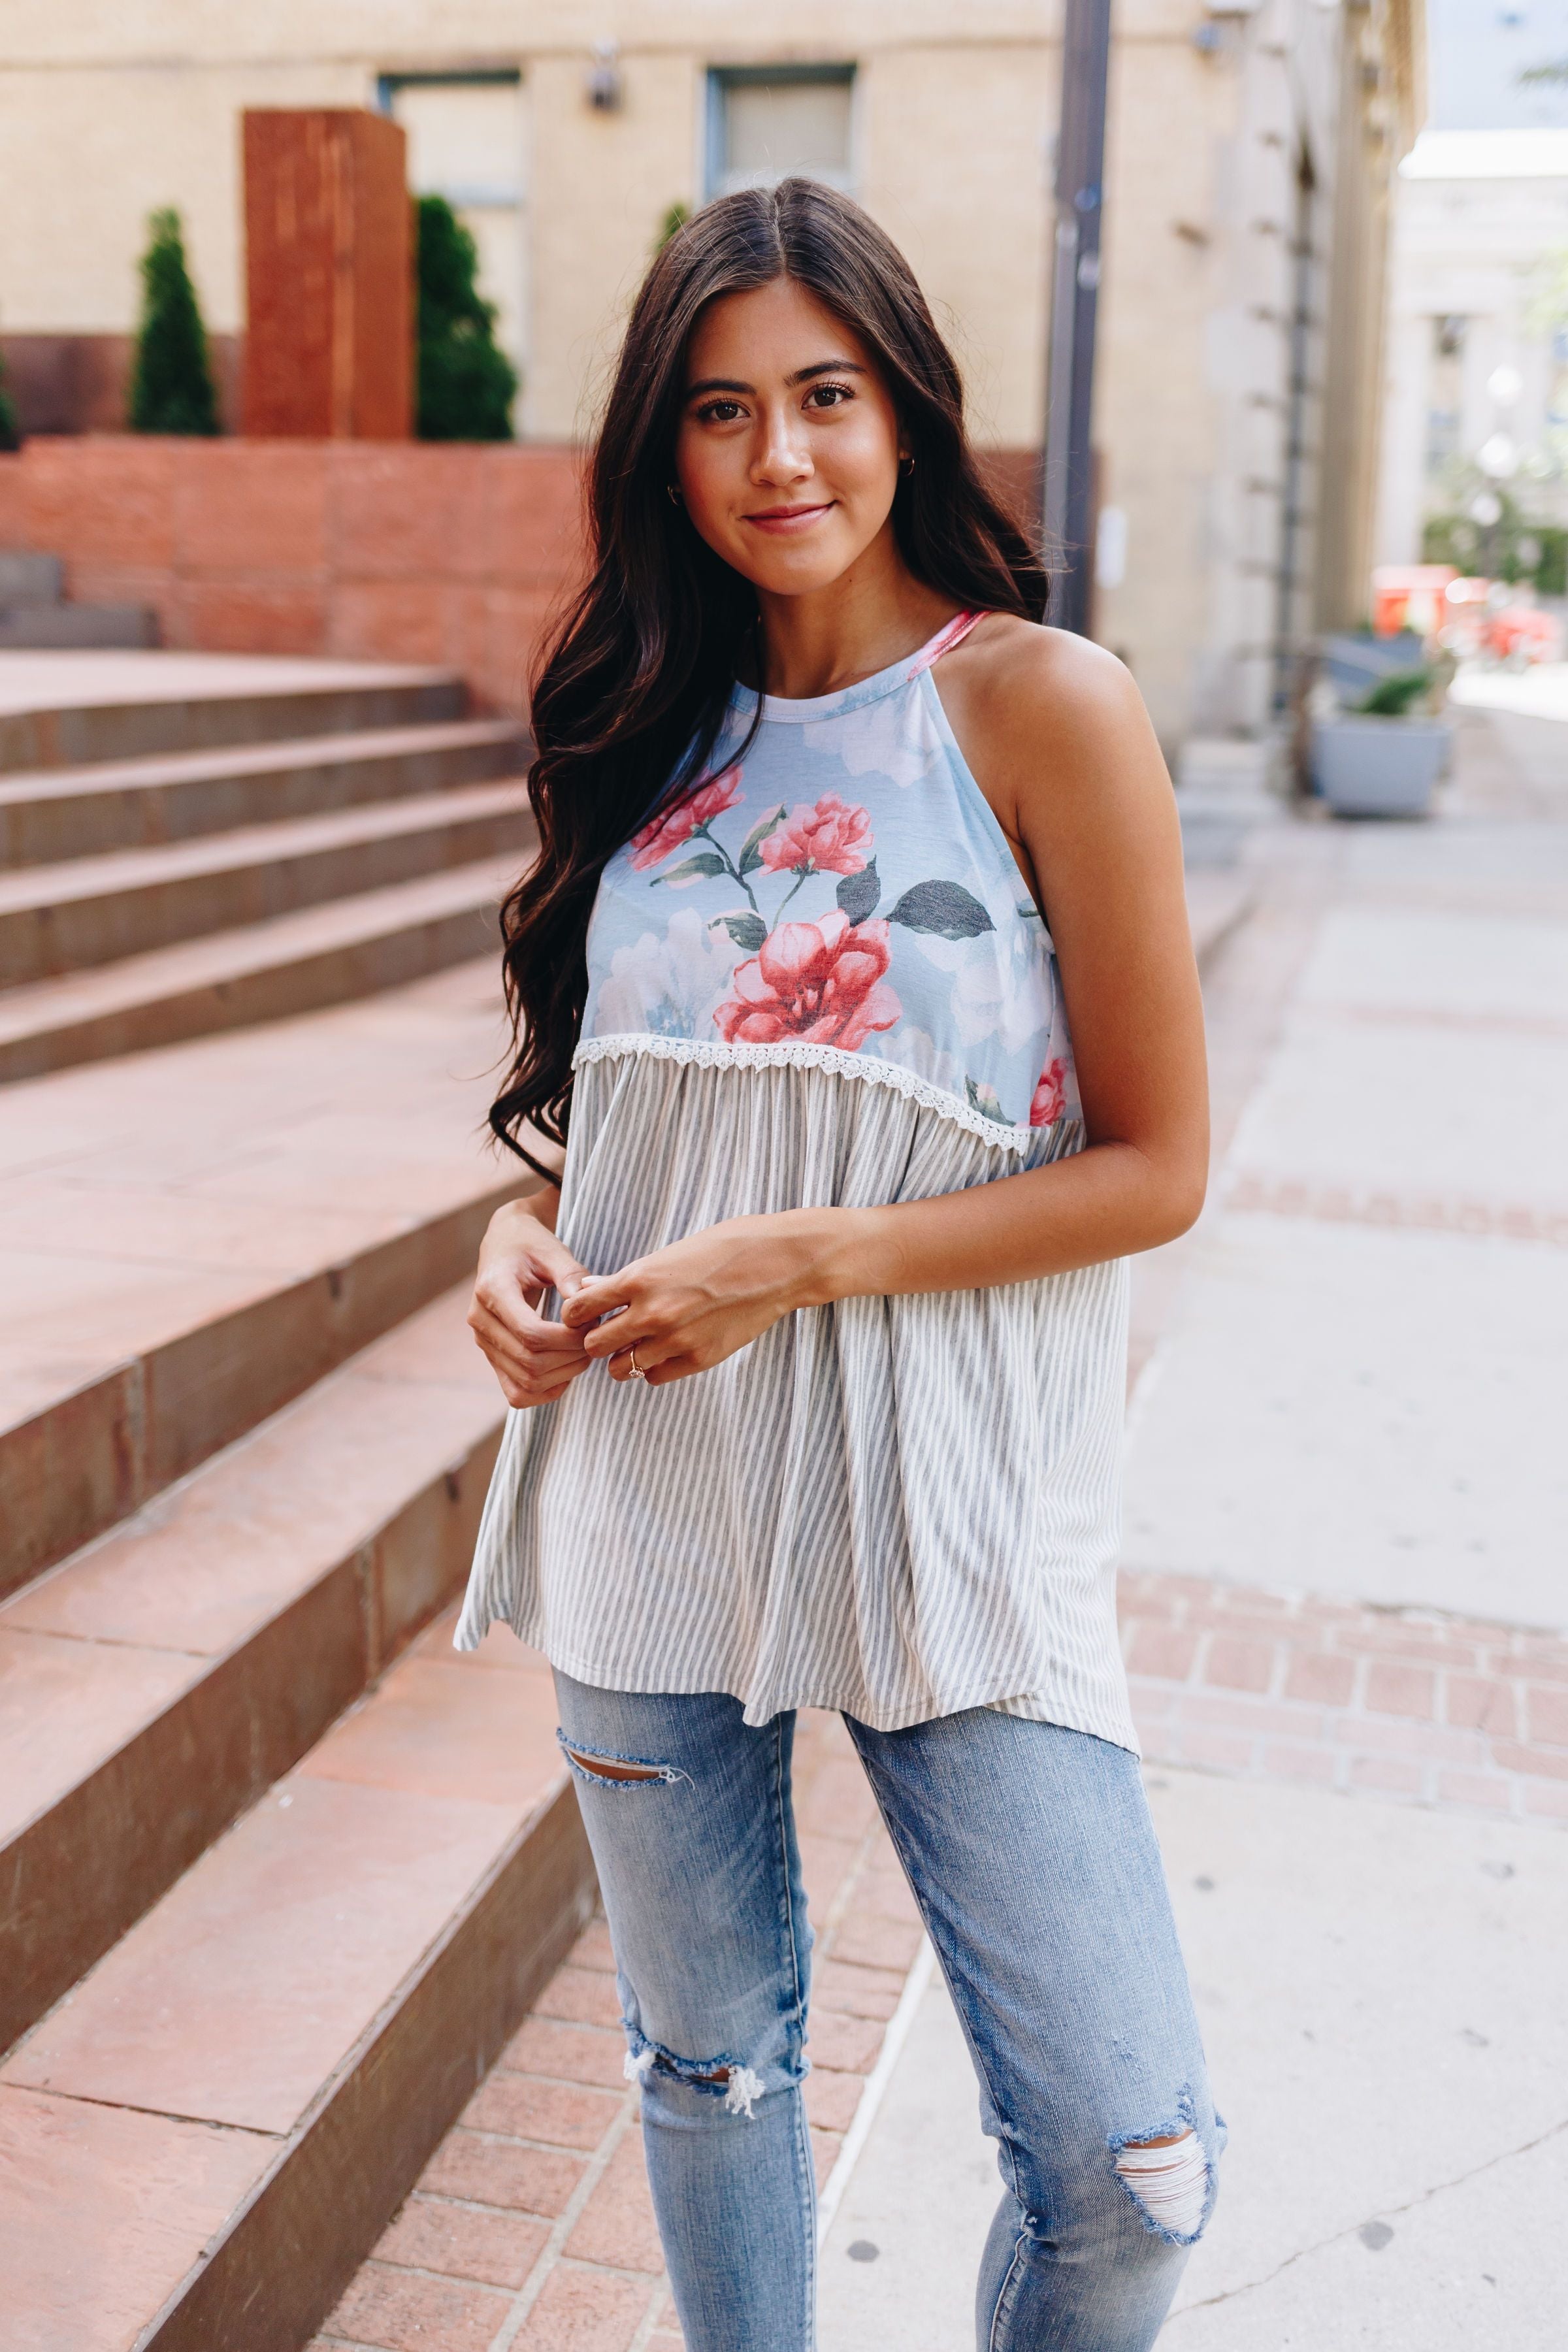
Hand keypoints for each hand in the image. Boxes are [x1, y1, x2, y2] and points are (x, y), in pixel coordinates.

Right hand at [468, 1198, 592, 1406]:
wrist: (505, 1244)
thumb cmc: (532, 1244)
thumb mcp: (554, 1250)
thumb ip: (571, 1274)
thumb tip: (586, 1301)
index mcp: (492, 1290)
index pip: (530, 1333)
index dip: (568, 1338)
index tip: (593, 1323)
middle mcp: (480, 1320)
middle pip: (529, 1362)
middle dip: (571, 1357)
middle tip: (595, 1339)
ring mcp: (483, 1342)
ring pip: (525, 1382)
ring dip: (563, 1375)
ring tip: (584, 1351)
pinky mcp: (492, 1355)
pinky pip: (516, 1393)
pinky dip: (545, 1391)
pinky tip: (566, 1369)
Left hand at [559, 1214, 821, 1386]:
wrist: (779, 1264)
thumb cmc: (726, 1248)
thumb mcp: (671, 1253)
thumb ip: (629, 1278)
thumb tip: (592, 1288)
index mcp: (640, 1278)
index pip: (580, 1308)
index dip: (577, 1313)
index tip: (586, 1312)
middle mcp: (652, 1313)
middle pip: (594, 1345)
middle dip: (598, 1339)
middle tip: (611, 1331)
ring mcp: (675, 1340)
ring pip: (622, 1368)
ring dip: (625, 1357)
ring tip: (639, 1343)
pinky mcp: (698, 1359)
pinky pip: (655, 1377)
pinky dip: (655, 1367)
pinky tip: (667, 1349)